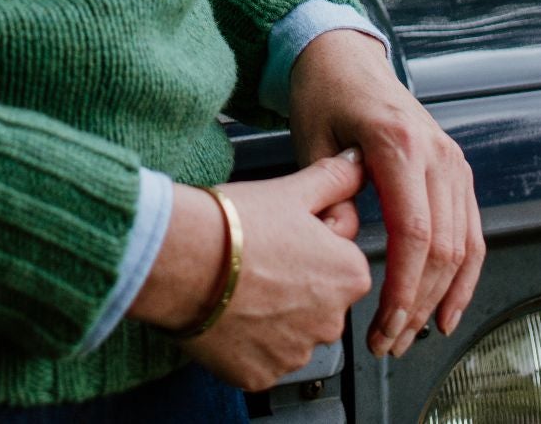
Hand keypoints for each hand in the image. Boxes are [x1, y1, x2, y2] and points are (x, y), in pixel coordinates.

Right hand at [127, 151, 372, 389]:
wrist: (182, 259)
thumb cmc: (236, 223)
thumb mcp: (292, 189)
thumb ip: (334, 178)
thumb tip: (357, 164)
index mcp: (348, 275)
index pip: (342, 259)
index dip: (311, 241)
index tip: (282, 232)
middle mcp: (332, 322)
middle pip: (319, 299)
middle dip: (296, 283)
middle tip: (257, 256)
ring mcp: (295, 354)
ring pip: (290, 331)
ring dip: (273, 314)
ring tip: (239, 283)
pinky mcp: (260, 376)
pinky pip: (260, 357)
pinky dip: (247, 340)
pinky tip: (227, 311)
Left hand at [287, 26, 485, 358]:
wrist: (344, 56)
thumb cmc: (323, 93)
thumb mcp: (312, 140)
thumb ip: (330, 196)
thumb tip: (346, 244)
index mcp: (399, 142)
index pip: (415, 233)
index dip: (404, 288)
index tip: (385, 323)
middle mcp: (436, 152)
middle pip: (442, 248)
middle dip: (418, 304)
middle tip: (388, 342)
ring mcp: (452, 160)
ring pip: (464, 246)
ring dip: (442, 298)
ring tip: (413, 336)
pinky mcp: (456, 169)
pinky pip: (473, 231)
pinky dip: (465, 275)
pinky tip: (447, 309)